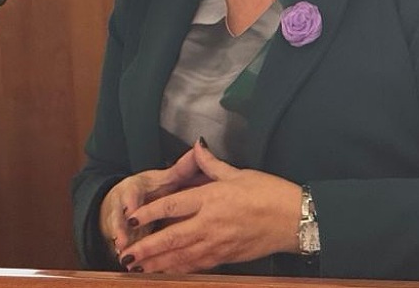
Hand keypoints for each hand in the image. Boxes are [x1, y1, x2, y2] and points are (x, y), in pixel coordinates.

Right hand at [99, 147, 209, 263]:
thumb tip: (199, 147)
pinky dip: (126, 253)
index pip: (131, 192)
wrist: (124, 201)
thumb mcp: (163, 178)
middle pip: (119, 214)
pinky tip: (126, 261)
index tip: (130, 210)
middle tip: (122, 239)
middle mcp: (124, 203)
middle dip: (120, 227)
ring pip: (117, 231)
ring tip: (121, 249)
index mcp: (136, 187)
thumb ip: (181, 168)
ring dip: (120, 241)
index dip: (130, 201)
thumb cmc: (150, 190)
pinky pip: (122, 245)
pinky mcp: (120, 235)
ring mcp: (119, 220)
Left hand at [119, 139, 301, 272]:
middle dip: (146, 247)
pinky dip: (180, 269)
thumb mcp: (239, 173)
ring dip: (158, 263)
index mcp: (211, 197)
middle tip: (125, 254)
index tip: (133, 217)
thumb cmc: (268, 192)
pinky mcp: (227, 257)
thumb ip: (212, 164)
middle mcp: (210, 223)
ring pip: (181, 256)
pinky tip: (168, 272)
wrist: (293, 219)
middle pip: (171, 237)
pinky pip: (198, 265)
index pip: (172, 205)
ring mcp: (218, 243)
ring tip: (138, 268)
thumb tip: (197, 146)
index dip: (150, 212)